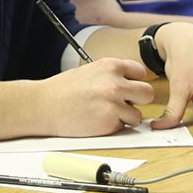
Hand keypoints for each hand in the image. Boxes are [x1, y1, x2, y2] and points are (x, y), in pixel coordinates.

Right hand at [40, 58, 154, 135]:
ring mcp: (113, 103)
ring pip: (138, 115)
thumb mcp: (91, 71)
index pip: (140, 72)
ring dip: (126, 117)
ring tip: (105, 113)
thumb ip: (112, 75)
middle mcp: (115, 82)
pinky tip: (97, 120)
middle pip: (147, 93)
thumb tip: (130, 83)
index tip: (125, 88)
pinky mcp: (109, 122)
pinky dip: (114, 127)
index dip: (134, 83)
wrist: (44, 105)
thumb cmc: (64, 89)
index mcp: (111, 66)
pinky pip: (123, 127)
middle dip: (137, 101)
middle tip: (122, 104)